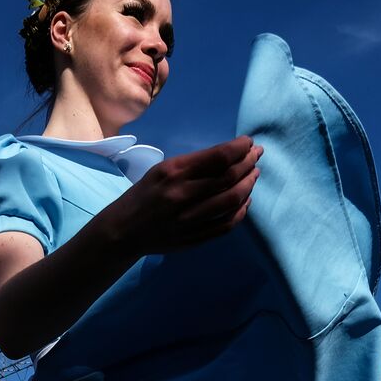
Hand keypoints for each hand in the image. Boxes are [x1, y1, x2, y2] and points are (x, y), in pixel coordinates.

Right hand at [100, 136, 261, 255]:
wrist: (123, 231)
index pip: (218, 157)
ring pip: (232, 200)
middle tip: (257, 155)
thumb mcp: (162, 170)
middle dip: (249, 163)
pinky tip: (245, 200)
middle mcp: (182, 195)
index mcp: (174, 173)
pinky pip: (226, 224)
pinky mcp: (193, 238)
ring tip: (254, 174)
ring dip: (249, 184)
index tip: (248, 142)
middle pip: (229, 177)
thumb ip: (193, 164)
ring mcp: (189, 220)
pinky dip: (241, 210)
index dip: (240, 148)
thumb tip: (229, 155)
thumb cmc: (144, 195)